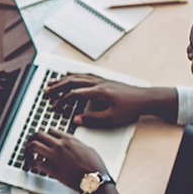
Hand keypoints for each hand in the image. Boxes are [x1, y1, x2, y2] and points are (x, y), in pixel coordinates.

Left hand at [24, 130, 107, 191]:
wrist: (93, 180)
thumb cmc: (94, 167)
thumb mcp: (88, 149)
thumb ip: (77, 145)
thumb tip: (74, 146)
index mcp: (69, 139)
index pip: (51, 131)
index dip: (45, 136)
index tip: (43, 140)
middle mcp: (60, 144)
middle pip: (39, 135)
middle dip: (32, 139)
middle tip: (29, 144)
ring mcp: (54, 155)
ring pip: (33, 145)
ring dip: (27, 149)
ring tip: (26, 154)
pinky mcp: (50, 168)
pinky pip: (34, 163)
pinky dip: (29, 164)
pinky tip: (29, 166)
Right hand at [45, 74, 170, 127]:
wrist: (146, 99)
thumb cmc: (131, 108)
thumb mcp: (112, 118)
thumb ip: (93, 119)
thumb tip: (77, 119)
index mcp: (98, 92)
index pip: (74, 94)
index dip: (62, 99)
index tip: (54, 105)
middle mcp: (98, 83)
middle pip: (73, 82)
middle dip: (58, 86)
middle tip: (46, 91)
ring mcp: (102, 80)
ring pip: (78, 76)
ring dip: (64, 79)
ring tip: (53, 81)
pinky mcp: (105, 80)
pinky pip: (86, 74)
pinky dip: (76, 74)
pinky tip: (71, 74)